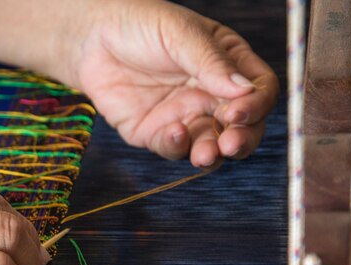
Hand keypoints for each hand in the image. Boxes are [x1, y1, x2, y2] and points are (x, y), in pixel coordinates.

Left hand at [69, 0, 278, 166]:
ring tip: (204, 154)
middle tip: (230, 144)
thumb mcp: (179, 33)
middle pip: (242, 127)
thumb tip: (245, 90)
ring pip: (210, 145)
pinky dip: (177, 147)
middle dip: (241, 139)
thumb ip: (211, 62)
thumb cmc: (140, 24)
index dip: (256, 104)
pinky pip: (174, 148)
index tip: (240, 112)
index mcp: (227, 64)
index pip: (259, 90)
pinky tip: (173, 133)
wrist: (92, 39)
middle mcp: (210, 94)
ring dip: (212, 154)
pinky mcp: (157, 133)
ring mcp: (185, 116)